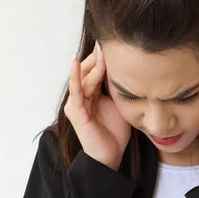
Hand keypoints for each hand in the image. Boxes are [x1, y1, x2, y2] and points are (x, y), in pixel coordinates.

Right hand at [65, 41, 131, 169]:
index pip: (94, 71)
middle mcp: (80, 97)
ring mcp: (76, 104)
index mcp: (90, 94)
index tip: (111, 44)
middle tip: (106, 43)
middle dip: (96, 58)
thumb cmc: (115, 131)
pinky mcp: (75, 112)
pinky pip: (75, 91)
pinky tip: (75, 63)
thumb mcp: (118, 103)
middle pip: (87, 71)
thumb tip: (123, 67)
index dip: (101, 58)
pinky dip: (75, 77)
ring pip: (84, 79)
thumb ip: (116, 87)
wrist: (111, 154)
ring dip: (92, 65)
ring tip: (100, 51)